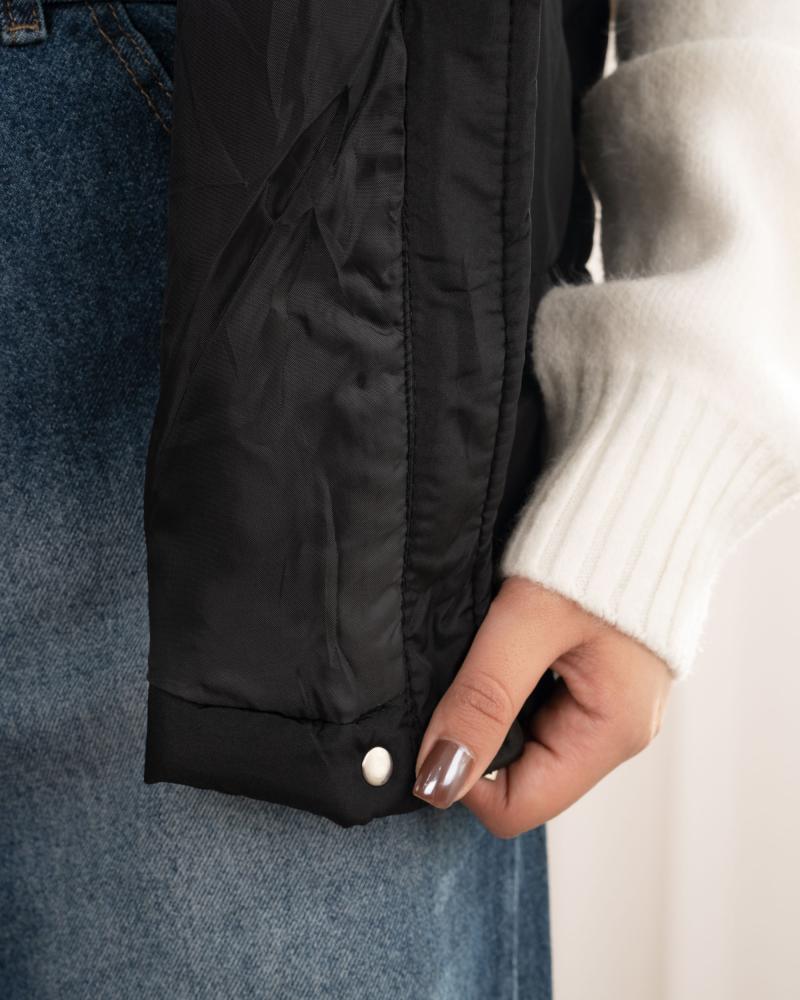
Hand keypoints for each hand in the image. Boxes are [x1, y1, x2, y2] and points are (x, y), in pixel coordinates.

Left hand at [412, 576, 672, 837]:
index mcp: (613, 732)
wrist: (645, 492)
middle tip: (456, 674)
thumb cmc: (599, 550)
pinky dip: (506, 682)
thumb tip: (437, 779)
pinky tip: (499, 641)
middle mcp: (616, 729)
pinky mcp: (595, 673)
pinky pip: (535, 702)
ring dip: (489, 707)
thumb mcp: (530, 622)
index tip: (436, 722)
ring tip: (481, 650)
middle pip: (520, 776)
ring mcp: (606, 701)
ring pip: (523, 738)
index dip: (464, 777)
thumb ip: (484, 699)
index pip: (518, 807)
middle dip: (476, 738)